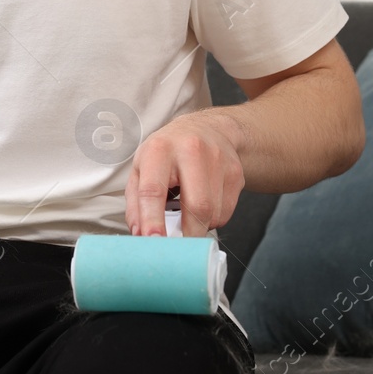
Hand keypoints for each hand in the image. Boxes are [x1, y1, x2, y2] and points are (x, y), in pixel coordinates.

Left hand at [124, 109, 245, 237]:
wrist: (207, 129)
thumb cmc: (167, 153)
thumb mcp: (142, 168)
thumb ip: (136, 203)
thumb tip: (140, 235)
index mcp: (159, 150)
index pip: (154, 190)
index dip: (152, 219)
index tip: (153, 241)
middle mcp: (191, 151)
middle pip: (196, 206)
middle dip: (187, 233)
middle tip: (177, 244)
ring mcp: (218, 160)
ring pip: (213, 213)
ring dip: (199, 226)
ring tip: (188, 216)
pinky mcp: (236, 173)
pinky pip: (227, 212)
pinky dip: (213, 219)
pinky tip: (205, 206)